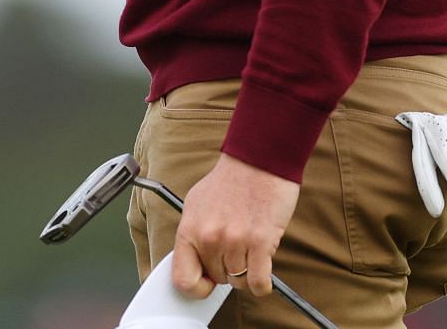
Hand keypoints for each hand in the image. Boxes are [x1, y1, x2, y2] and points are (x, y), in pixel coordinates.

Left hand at [171, 153, 298, 299]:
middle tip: (235, 249)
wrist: (258, 160)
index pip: (182, 279)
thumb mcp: (196, 204)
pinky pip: (258, 283)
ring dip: (246, 271)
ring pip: (239, 282)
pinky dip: (262, 283)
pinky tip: (264, 267)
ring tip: (249, 248)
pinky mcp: (261, 243)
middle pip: (217, 279)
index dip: (196, 287)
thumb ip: (194, 234)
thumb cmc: (230, 182)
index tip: (207, 281)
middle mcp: (209, 238)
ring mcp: (235, 241)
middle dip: (227, 270)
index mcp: (189, 229)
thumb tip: (194, 263)